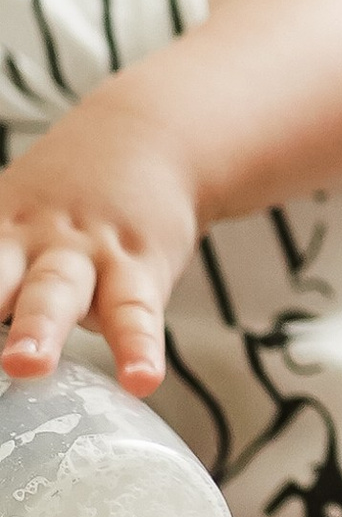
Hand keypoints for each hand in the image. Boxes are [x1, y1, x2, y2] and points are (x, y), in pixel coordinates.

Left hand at [0, 102, 200, 387]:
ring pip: (57, 292)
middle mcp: (27, 243)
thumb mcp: (6, 220)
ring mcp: (84, 253)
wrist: (151, 135)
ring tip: (24, 366)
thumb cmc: (63, 201)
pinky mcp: (139, 268)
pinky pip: (137, 314)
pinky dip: (140, 348)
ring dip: (37, 328)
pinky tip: (142, 381)